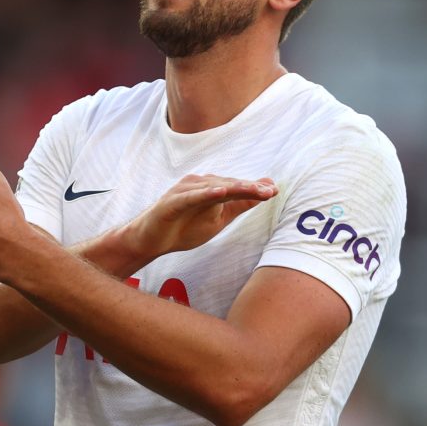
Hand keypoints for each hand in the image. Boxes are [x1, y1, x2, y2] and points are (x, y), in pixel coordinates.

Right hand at [122, 174, 277, 261]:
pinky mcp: (172, 201)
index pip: (236, 187)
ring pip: (213, 188)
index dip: (254, 189)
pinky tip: (220, 193)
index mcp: (211, 188)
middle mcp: (199, 184)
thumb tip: (265, 190)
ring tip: (253, 190)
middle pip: (228, 185)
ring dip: (234, 188)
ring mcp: (185, 191)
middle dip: (249, 188)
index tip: (274, 191)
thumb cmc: (184, 227)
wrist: (152, 241)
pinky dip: (205, 193)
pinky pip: (191, 196)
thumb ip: (240, 204)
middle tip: (269, 191)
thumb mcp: (219, 218)